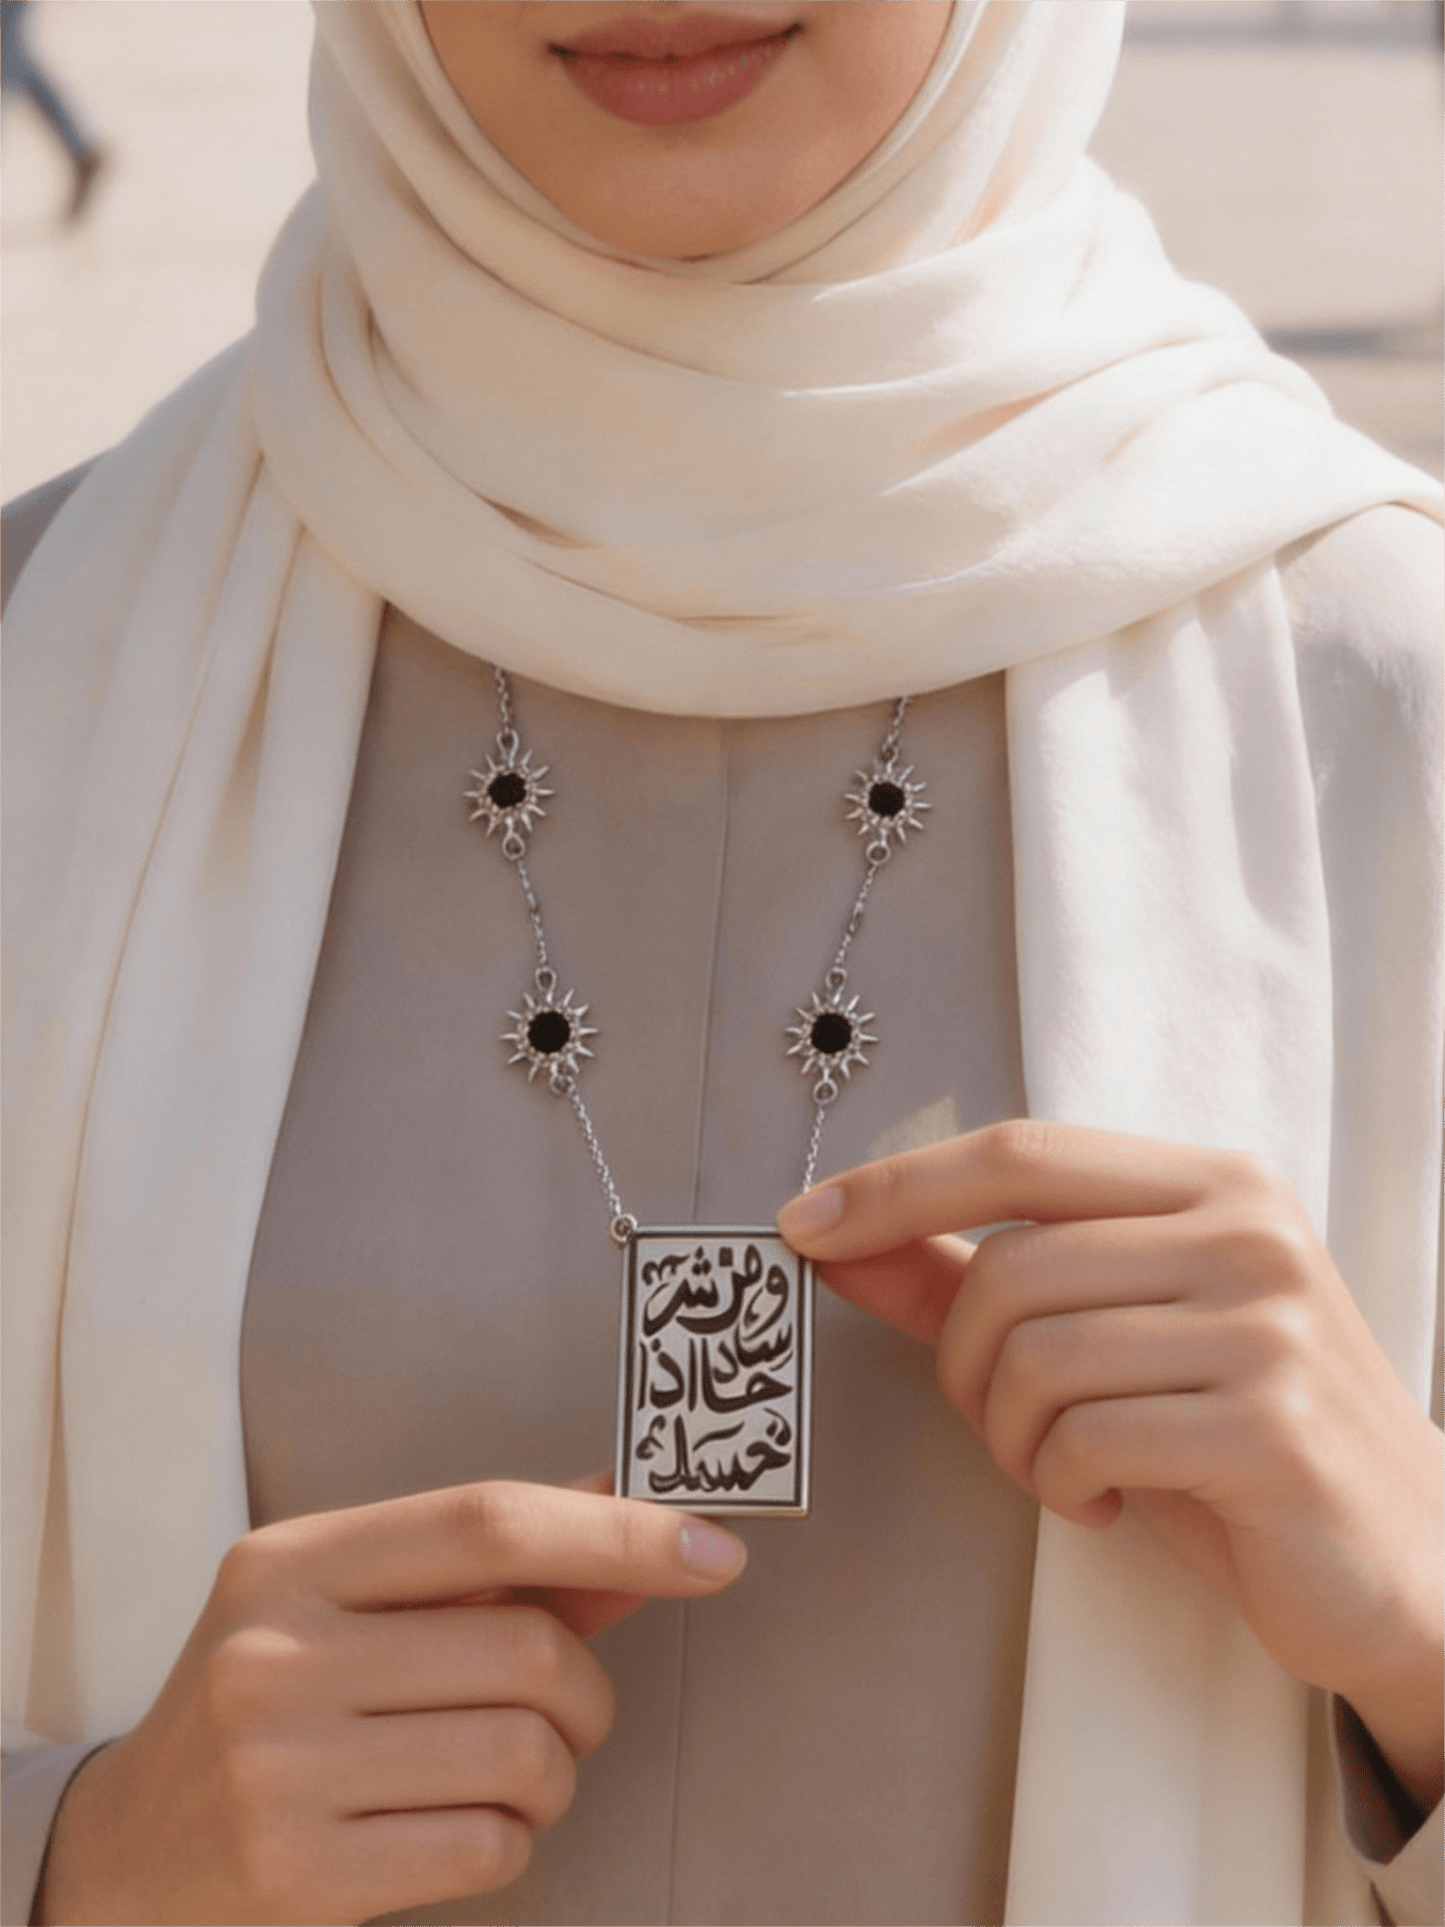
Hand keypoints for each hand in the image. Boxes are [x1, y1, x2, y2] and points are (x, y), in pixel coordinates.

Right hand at [37, 1482, 745, 1925]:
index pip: (487, 1520)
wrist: (128, 1853)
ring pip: (525, 1753)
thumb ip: (498, 1566)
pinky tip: (462, 1826)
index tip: (713, 1549)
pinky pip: (491, 1846)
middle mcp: (277, 1653)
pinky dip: (514, 1839)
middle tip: (565, 1706)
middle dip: (586, 1688)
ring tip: (507, 1770)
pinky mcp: (299, 1877)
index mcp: (293, 1560)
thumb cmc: (274, 1705)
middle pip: (528, 1647)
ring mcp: (280, 1769)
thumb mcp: (355, 1608)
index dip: (618, 1530)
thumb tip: (638, 1518)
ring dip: (556, 1770)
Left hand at [779, 1119, 1443, 1810]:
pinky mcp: (1271, 1426)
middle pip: (1009, 1267)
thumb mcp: (1111, 1339)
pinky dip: (1063, 1484)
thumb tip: (839, 1244)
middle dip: (963, 1364)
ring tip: (1065, 1466)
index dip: (898, 1186)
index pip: (1021, 1152)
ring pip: (1036, 1355)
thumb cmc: (1237, 1437)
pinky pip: (1086, 1437)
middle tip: (1003, 1424)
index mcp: (1212, 1183)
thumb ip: (972, 1280)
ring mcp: (1270, 1323)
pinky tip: (1111, 1499)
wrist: (1411, 1561)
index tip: (802, 1227)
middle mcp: (1248, 1231)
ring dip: (1012, 1437)